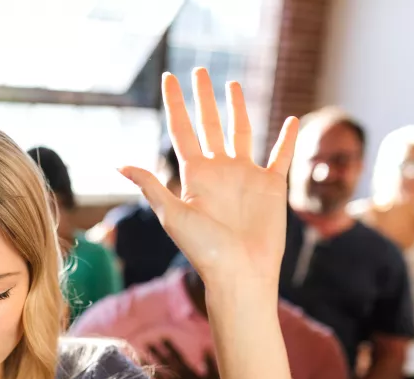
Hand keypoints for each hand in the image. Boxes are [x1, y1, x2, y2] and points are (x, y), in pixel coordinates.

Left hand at [119, 68, 298, 288]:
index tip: (169, 78)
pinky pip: (280, 156)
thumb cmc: (204, 250)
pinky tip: (292, 121)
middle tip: (199, 71)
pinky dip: (287, 139)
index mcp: (194, 176)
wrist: (240, 273)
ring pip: (241, 132)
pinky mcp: (271, 186)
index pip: (181, 130)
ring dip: (237, 109)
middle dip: (203, 98)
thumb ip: (151, 186)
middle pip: (209, 124)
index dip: (174, 104)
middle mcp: (219, 171)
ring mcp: (245, 177)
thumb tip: (120, 164)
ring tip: (232, 85)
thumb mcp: (173, 215)